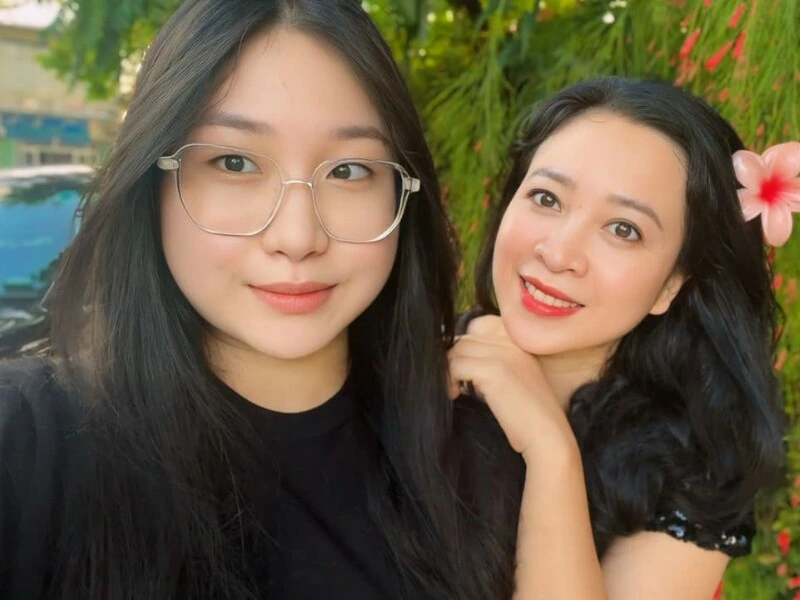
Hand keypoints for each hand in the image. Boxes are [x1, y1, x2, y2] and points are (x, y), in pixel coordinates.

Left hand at [448, 315, 576, 461]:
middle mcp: (513, 341)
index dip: (466, 345)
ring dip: (449, 370)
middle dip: (454, 360)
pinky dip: (449, 380)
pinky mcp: (494, 370)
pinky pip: (456, 365)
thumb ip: (492, 362)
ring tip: (455, 389)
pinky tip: (456, 394)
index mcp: (520, 341)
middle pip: (465, 339)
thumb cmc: (528, 417)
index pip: (480, 325)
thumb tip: (456, 357)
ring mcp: (504, 353)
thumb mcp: (512, 379)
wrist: (547, 436)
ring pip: (457, 350)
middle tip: (455, 383)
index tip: (465, 369)